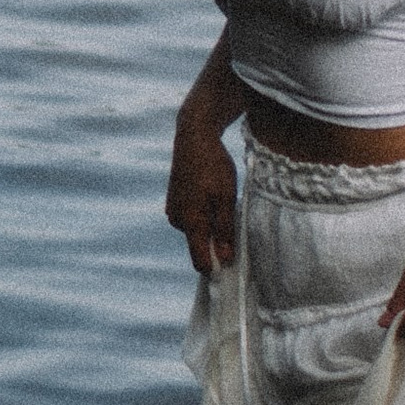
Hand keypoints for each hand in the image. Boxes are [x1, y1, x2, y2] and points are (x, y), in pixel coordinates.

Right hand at [166, 116, 238, 275]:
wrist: (194, 137)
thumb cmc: (213, 166)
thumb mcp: (226, 197)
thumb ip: (224, 230)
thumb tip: (225, 259)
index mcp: (190, 222)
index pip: (200, 261)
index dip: (216, 267)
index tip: (232, 265)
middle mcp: (177, 220)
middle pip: (199, 245)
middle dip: (216, 240)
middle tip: (231, 215)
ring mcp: (173, 210)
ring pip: (196, 230)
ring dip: (210, 224)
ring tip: (220, 199)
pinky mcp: (173, 202)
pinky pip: (191, 218)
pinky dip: (203, 214)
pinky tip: (210, 194)